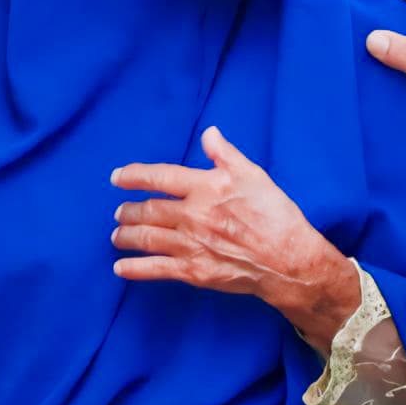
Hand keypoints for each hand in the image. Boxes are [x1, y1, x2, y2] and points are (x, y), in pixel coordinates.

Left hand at [112, 125, 359, 343]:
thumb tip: (209, 133)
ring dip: (126, 235)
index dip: (133, 176)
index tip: (117, 177)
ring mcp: (190, 245)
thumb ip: (226, 154)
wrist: (288, 259)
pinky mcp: (194, 271)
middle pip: (147, 210)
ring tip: (117, 235)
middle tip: (119, 212)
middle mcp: (192, 215)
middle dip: (127, 211)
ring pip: (146, 238)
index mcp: (205, 188)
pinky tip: (120, 268)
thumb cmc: (275, 215)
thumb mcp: (254, 175)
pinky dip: (134, 268)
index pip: (159, 177)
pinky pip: (155, 269)